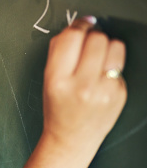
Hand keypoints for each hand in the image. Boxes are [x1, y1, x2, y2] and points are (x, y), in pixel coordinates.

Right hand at [42, 17, 126, 149]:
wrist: (70, 140)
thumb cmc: (57, 110)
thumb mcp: (48, 82)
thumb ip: (57, 54)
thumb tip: (75, 29)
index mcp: (58, 81)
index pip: (72, 38)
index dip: (77, 27)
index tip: (80, 28)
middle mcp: (82, 86)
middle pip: (96, 39)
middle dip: (92, 39)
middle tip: (86, 48)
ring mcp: (104, 91)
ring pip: (114, 46)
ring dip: (106, 48)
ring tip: (97, 60)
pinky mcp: (119, 94)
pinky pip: (120, 66)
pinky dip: (111, 68)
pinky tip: (102, 80)